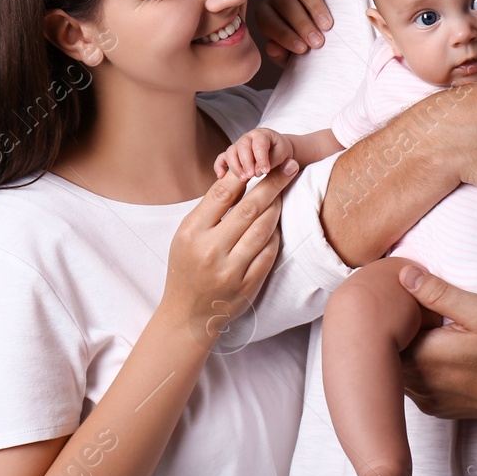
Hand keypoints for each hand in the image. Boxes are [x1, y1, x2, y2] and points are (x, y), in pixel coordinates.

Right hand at [163, 160, 297, 341]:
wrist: (187, 314)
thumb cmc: (187, 266)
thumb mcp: (187, 235)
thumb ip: (210, 210)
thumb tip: (240, 176)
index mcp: (192, 232)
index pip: (221, 194)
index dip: (245, 174)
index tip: (262, 162)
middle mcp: (210, 250)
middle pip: (249, 208)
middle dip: (273, 184)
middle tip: (289, 166)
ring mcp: (230, 270)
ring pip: (263, 229)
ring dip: (277, 208)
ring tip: (283, 193)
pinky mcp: (247, 286)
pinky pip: (269, 253)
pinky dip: (274, 235)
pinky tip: (276, 225)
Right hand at [214, 127, 291, 178]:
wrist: (277, 150)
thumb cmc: (279, 151)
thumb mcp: (282, 154)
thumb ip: (273, 161)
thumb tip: (258, 171)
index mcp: (262, 135)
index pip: (259, 144)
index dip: (261, 158)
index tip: (265, 171)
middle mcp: (248, 138)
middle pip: (242, 147)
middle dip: (246, 162)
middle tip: (251, 176)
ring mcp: (238, 146)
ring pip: (231, 152)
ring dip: (235, 166)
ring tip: (243, 179)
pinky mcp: (232, 155)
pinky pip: (221, 158)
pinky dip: (219, 166)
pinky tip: (221, 176)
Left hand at [256, 0, 339, 63]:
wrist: (319, 36)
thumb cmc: (302, 47)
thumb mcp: (289, 56)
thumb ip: (280, 54)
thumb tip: (273, 48)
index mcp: (265, 14)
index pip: (268, 21)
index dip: (284, 35)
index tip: (302, 49)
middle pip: (285, 3)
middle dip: (301, 23)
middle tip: (317, 42)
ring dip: (315, 7)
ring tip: (328, 25)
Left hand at [396, 265, 476, 422]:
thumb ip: (438, 293)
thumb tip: (404, 276)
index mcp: (424, 357)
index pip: (385, 332)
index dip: (393, 313)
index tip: (405, 300)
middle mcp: (419, 384)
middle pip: (388, 354)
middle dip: (396, 332)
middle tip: (414, 313)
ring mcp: (427, 400)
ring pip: (399, 371)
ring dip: (406, 351)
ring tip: (426, 331)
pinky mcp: (436, 409)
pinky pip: (414, 385)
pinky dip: (419, 368)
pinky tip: (438, 354)